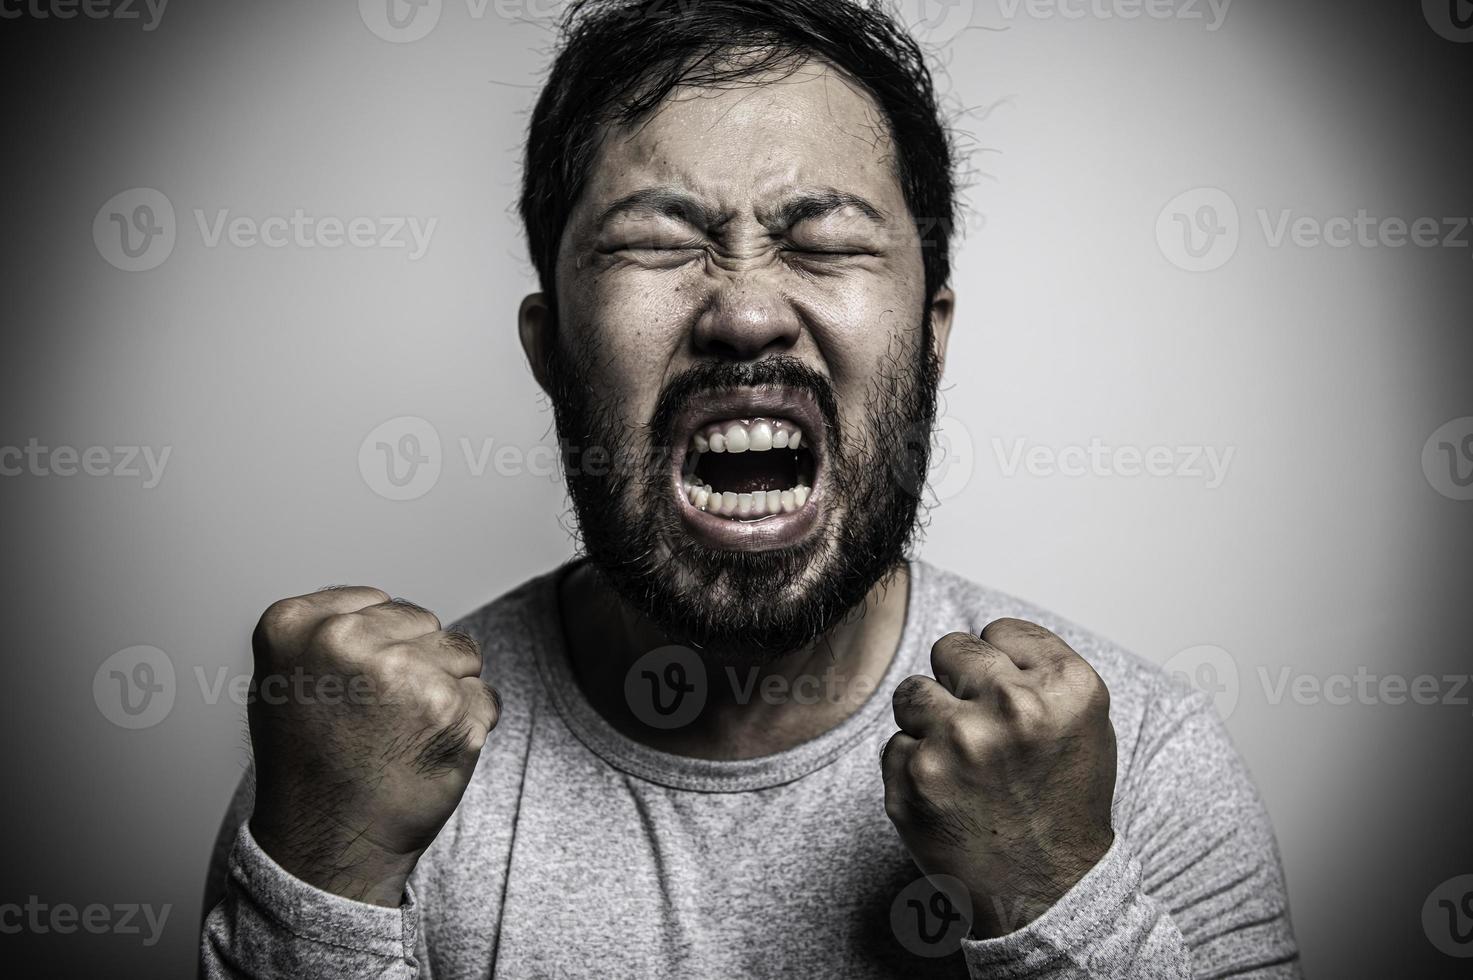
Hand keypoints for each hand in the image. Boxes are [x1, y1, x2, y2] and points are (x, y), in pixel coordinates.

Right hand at [246, 586, 499, 905]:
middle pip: (422, 622)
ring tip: (401, 735)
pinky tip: (428, 752)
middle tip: (377, 719)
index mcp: (294, 624)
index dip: (377, 646)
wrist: (328, 845)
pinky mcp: (449, 709)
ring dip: (446, 691)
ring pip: (461, 653)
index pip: (376, 601)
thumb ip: (327, 631)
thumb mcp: (283, 681)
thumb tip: (382, 606)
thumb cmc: (310, 767)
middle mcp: (345, 640)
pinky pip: (484, 696)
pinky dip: (469, 725)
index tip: (354, 688)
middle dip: (415, 662)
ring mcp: (401, 673)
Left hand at [882, 618, 1115, 937]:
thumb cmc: (1062, 804)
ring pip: (911, 692)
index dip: (999, 665)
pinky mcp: (914, 779)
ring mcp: (959, 743)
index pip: (998, 631)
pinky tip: (948, 796)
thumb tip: (982, 636)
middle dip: (958, 684)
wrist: (1049, 893)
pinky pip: (895, 744)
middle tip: (980, 731)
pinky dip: (914, 768)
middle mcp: (1015, 708)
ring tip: (963, 764)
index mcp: (1067, 687)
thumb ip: (1038, 667)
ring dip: (928, 722)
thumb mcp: (1084, 722)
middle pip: (949, 649)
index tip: (1008, 700)